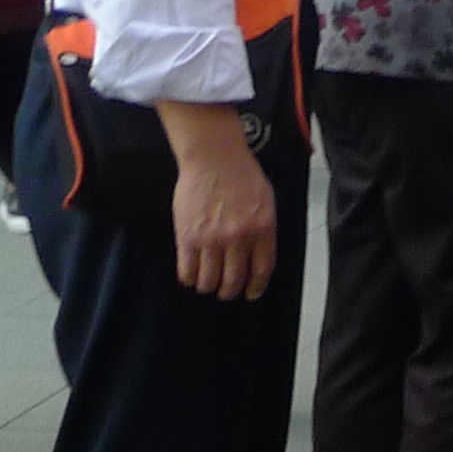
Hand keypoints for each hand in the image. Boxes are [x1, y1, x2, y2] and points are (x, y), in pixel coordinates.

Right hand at [170, 133, 278, 300]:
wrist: (214, 158)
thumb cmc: (242, 175)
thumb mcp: (265, 202)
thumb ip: (263, 229)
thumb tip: (258, 253)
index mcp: (262, 229)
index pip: (261, 270)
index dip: (255, 287)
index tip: (251, 293)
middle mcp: (238, 238)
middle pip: (234, 280)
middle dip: (230, 291)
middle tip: (226, 291)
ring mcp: (211, 240)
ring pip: (209, 281)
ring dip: (208, 287)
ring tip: (207, 283)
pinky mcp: (188, 238)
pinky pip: (187, 271)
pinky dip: (189, 278)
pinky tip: (191, 275)